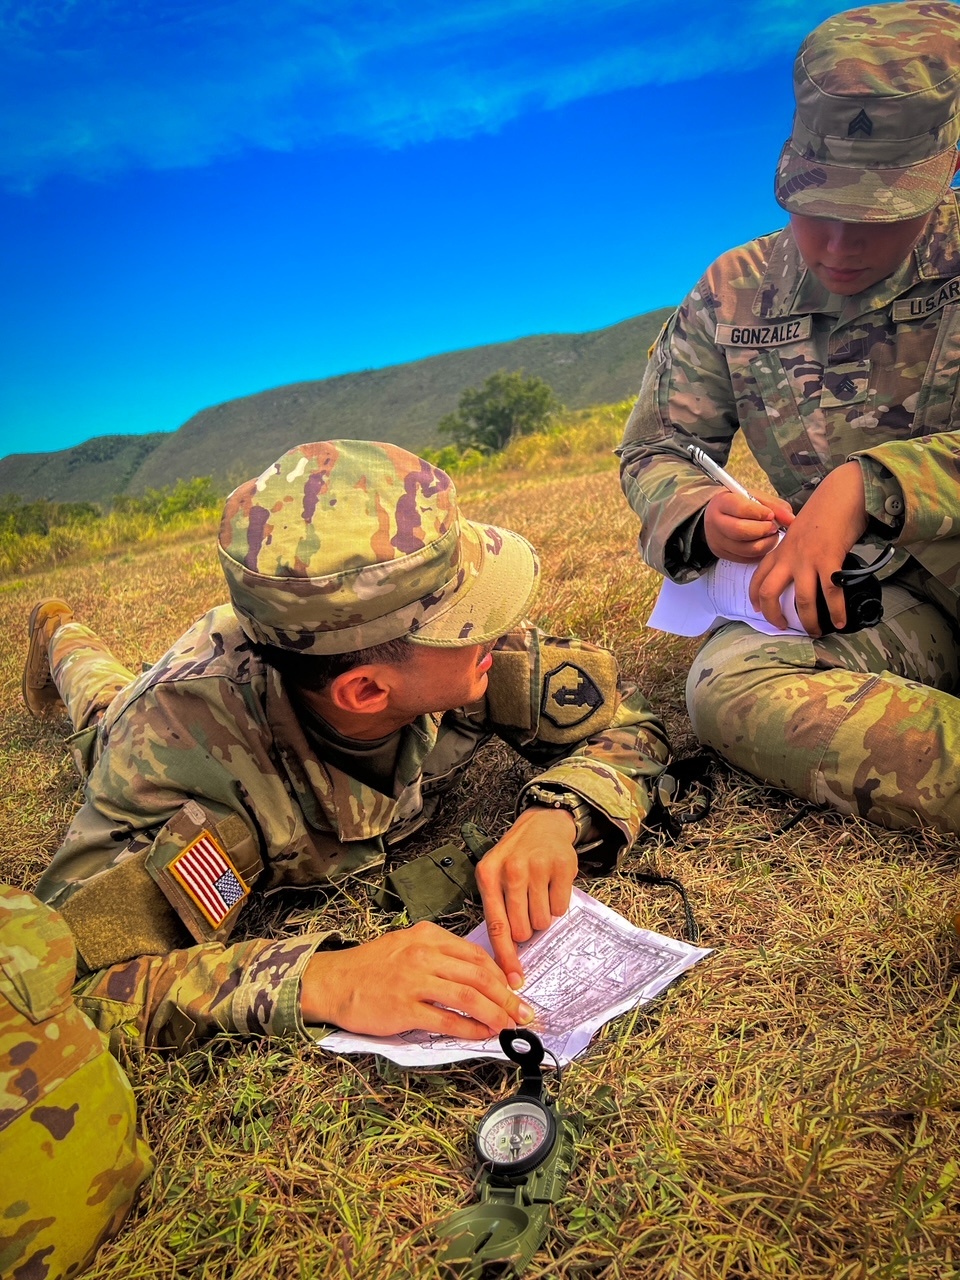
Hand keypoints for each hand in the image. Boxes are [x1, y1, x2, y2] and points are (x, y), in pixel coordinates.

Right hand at [300, 921, 534, 1037]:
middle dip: (507, 996)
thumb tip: (478, 977)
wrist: (335, 981)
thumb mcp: (407, 945)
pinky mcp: (404, 1008)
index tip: (517, 989)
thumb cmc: (372, 966)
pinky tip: (481, 1035)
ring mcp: (414, 981)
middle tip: (523, 1012)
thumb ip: (439, 955)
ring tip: (508, 1026)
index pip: (476, 954)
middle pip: (479, 976)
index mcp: (428, 936)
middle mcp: (424, 955)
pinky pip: (446, 1020)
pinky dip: (470, 1029)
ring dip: (495, 1014)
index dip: (502, 974)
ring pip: (468, 997)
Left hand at [475, 806, 578, 988]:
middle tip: (527, 909)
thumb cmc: (515, 858)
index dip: (505, 958)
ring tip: (538, 893)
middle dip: (526, 929)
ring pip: (543, 922)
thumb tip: (503, 960)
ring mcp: (537, 866)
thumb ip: (496, 910)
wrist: (542, 824)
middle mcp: (511, 870)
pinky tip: (551, 886)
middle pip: (522, 929)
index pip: (496, 926)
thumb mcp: (494, 875)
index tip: (514, 982)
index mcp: (488, 875)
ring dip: (542, 916)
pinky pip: (561, 909)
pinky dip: (558, 904)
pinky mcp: (562, 866)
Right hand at [703, 488, 793, 561]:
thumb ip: (774, 506)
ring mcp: (717, 541)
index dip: (760, 513)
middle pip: (740, 531)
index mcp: (721, 502)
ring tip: (771, 535)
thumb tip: (791, 520)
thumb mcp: (755, 498)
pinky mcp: (723, 554)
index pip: (740, 509)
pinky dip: (760, 552)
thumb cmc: (741, 505)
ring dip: (765, 543)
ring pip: (746, 548)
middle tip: (773, 527)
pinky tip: (763, 543)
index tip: (770, 514)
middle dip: (763, 530)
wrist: (719, 516)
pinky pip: (747, 558)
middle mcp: (715, 522)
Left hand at [749, 462, 868, 634]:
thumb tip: (802, 572)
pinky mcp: (830, 560)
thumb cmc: (823, 514)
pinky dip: (836, 611)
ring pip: (803, 600)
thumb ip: (794, 552)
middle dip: (773, 615)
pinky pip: (832, 593)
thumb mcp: (798, 533)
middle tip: (782, 627)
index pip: (758, 577)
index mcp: (780, 550)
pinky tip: (840, 621)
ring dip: (809, 621)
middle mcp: (789, 557)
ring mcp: (809, 560)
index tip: (757, 610)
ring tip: (815, 632)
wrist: (841, 495)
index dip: (754, 597)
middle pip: (769, 593)